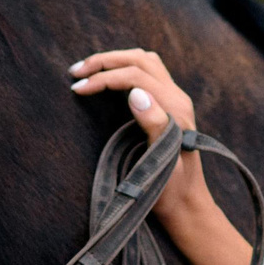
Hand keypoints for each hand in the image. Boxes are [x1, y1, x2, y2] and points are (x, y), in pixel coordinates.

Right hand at [69, 46, 252, 264]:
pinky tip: (109, 76)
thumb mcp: (163, 164)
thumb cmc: (171, 191)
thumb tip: (136, 93)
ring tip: (88, 69)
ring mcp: (175, 99)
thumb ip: (155, 125)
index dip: (103, 78)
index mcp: (176, 108)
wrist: (187, 205)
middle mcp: (178, 97)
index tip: (77, 89)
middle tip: (76, 72)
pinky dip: (126, 66)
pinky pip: (149, 71)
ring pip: (144, 61)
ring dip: (115, 59)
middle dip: (105, 61)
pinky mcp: (170, 104)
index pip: (135, 77)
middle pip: (140, 60)